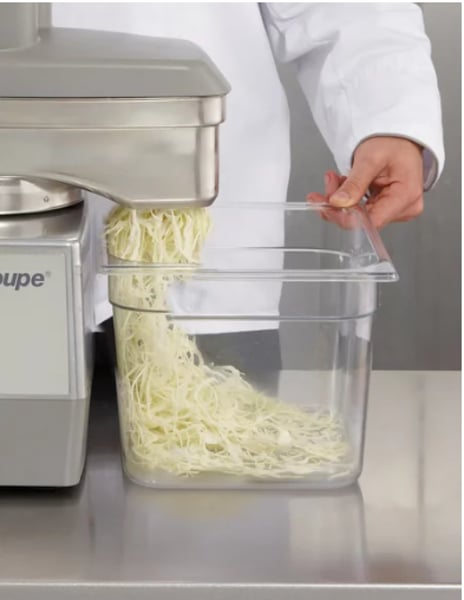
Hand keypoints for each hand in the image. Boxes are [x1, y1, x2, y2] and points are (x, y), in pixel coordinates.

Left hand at [307, 137, 423, 228]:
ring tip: (335, 178)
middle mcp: (404, 207)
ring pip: (358, 215)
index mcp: (406, 196)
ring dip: (341, 199)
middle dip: (339, 203)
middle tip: (329, 182)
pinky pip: (361, 210)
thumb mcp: (370, 159)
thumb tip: (338, 203)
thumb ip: (355, 183)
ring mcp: (396, 209)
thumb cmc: (392, 142)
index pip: (371, 221)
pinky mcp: (386, 207)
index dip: (345, 216)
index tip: (326, 205)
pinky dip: (347, 197)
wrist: (398, 136)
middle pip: (362, 219)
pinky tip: (343, 184)